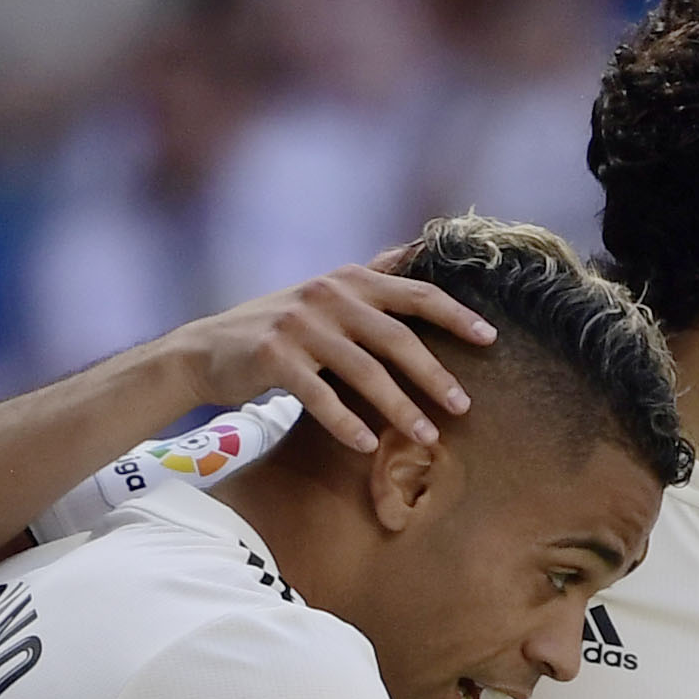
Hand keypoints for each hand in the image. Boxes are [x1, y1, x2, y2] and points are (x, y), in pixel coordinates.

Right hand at [169, 266, 494, 457]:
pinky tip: (368, 446)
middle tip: (465, 407)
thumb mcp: (326, 297)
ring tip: (427, 439)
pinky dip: (346, 423)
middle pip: (396, 337)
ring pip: (363, 371)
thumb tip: (415, 252)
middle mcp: (326, 295)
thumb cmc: (283, 329)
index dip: (455, 314)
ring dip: (400, 408)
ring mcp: (298, 325)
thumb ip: (370, 283)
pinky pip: (320, 396)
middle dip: (434, 374)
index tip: (491, 338)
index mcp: (348, 280)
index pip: (414, 294)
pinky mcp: (273, 357)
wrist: (207, 349)